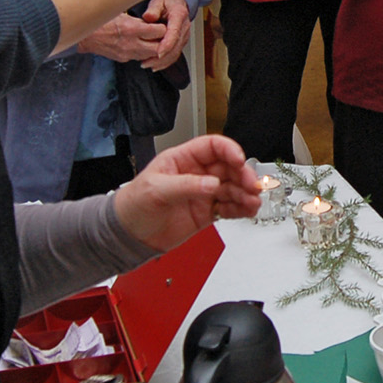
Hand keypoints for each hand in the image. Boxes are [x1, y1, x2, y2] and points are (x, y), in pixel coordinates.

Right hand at [77, 13, 165, 62]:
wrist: (85, 36)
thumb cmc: (102, 21)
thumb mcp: (121, 13)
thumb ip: (138, 19)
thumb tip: (152, 19)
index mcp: (132, 29)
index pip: (159, 31)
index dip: (163, 28)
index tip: (162, 24)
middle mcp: (131, 43)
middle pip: (158, 48)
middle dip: (162, 41)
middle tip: (161, 35)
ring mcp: (127, 53)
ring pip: (150, 55)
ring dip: (153, 48)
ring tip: (152, 40)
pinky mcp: (123, 59)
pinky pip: (139, 57)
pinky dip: (143, 52)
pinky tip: (140, 45)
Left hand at [112, 134, 262, 248]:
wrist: (129, 235)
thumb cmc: (133, 204)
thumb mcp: (156, 189)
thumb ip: (186, 186)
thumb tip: (212, 183)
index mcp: (183, 159)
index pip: (212, 147)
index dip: (229, 150)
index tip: (239, 160)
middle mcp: (197, 173)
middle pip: (229, 167)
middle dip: (243, 175)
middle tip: (251, 186)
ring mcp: (203, 193)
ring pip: (232, 188)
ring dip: (245, 194)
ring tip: (253, 202)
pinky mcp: (207, 212)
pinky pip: (230, 207)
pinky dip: (241, 208)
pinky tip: (247, 210)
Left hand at [136, 0, 191, 71]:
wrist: (177, 1)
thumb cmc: (167, 0)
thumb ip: (153, 9)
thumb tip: (148, 17)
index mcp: (179, 14)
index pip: (175, 32)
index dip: (167, 44)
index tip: (158, 53)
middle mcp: (184, 26)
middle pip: (175, 46)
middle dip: (161, 57)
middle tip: (146, 62)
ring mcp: (184, 35)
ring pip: (175, 53)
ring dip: (162, 62)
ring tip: (147, 65)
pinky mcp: (180, 41)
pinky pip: (175, 54)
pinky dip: (165, 62)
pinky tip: (155, 66)